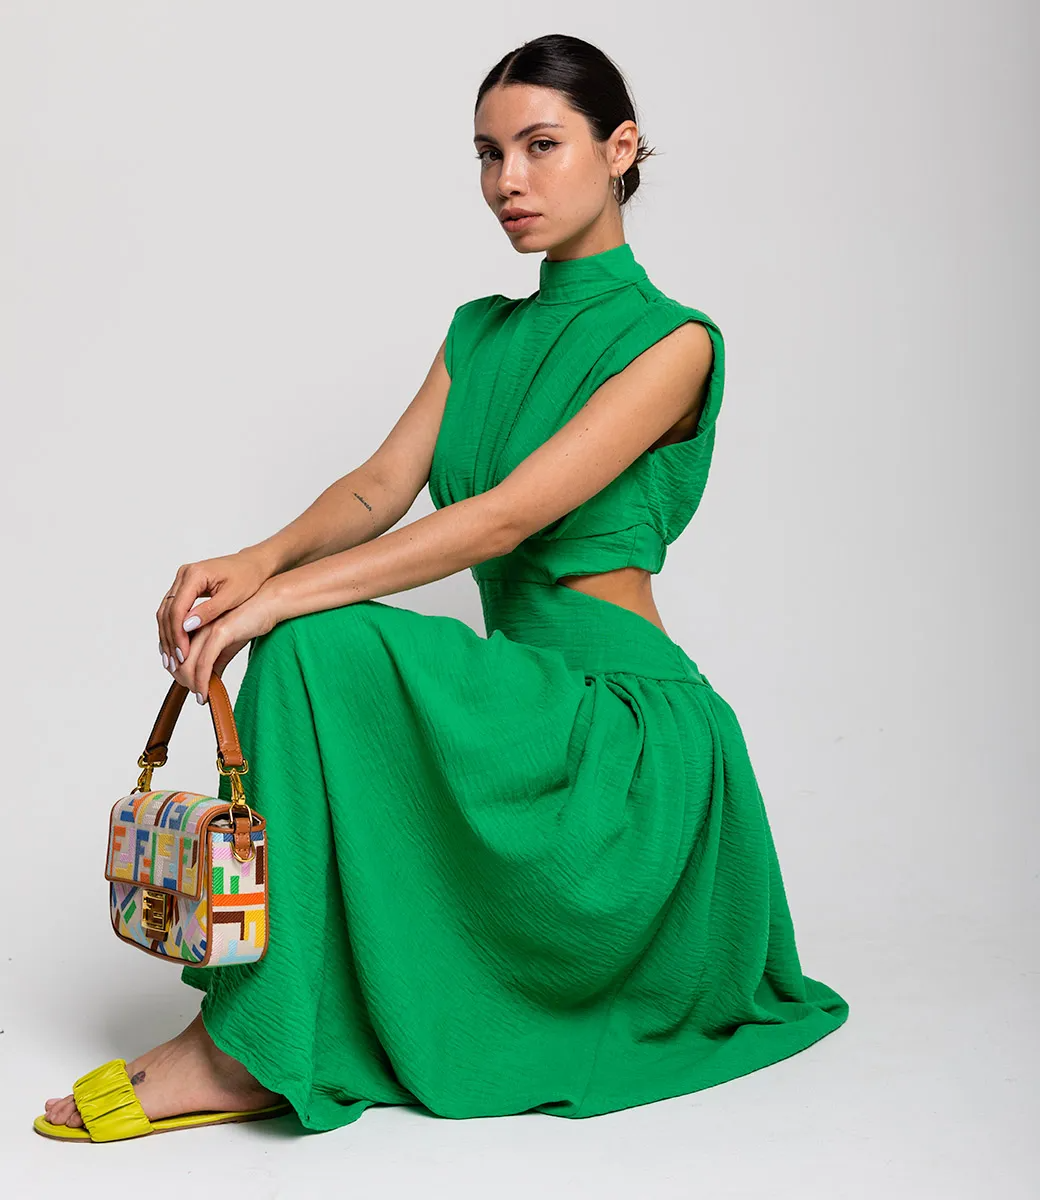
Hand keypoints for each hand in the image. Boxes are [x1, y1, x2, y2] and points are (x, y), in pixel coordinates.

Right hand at [157, 548, 272, 675]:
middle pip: (167, 611)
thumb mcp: (232, 597)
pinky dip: (172, 628)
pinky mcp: (185, 586)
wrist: (254, 564)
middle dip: (169, 638)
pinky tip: (175, 646)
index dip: (178, 634)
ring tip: (171, 659)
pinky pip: (172, 609)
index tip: (183, 655)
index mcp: (195, 574)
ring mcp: (182, 579)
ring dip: (167, 636)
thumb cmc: (248, 578)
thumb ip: (209, 611)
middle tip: (174, 662)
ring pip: (166, 611)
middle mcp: (184, 574)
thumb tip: (186, 626)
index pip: (177, 608)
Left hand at [171, 581, 284, 702]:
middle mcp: (195, 626)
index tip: (186, 685)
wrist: (268, 604)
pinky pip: (204, 664)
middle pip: (177, 661)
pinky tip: (206, 694)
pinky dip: (202, 683)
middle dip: (183, 681)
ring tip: (201, 695)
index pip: (174, 652)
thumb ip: (217, 660)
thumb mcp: (229, 644)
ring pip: (187, 665)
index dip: (176, 672)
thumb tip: (210, 679)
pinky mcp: (219, 634)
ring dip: (192, 685)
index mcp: (193, 625)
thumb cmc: (250, 618)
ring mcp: (205, 630)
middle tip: (195, 693)